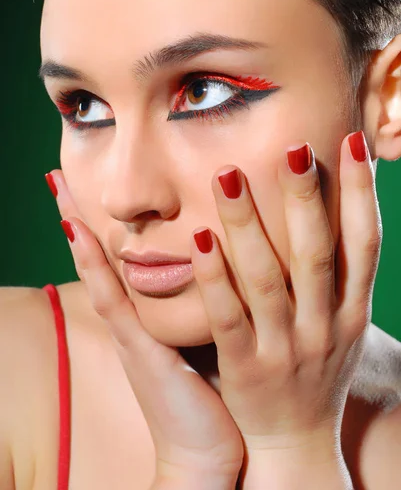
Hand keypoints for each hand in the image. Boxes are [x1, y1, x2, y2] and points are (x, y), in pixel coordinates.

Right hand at [45, 170, 243, 488]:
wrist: (203, 461)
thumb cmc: (211, 396)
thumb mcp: (205, 341)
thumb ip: (210, 306)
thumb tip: (226, 269)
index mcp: (146, 320)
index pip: (116, 263)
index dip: (100, 226)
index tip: (84, 187)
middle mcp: (131, 324)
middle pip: (97, 262)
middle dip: (76, 218)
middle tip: (56, 174)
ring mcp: (130, 339)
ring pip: (99, 275)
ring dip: (79, 229)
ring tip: (61, 186)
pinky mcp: (142, 357)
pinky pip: (117, 307)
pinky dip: (98, 271)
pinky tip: (91, 235)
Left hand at [189, 131, 381, 459]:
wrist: (297, 444)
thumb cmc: (316, 369)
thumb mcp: (341, 324)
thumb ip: (338, 273)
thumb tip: (335, 206)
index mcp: (352, 311)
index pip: (365, 244)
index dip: (362, 193)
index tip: (351, 144)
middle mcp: (325, 327)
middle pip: (317, 254)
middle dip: (305, 198)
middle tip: (290, 148)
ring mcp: (286, 349)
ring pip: (268, 280)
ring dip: (249, 225)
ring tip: (228, 176)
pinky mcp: (247, 369)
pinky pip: (229, 319)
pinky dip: (216, 278)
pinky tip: (200, 239)